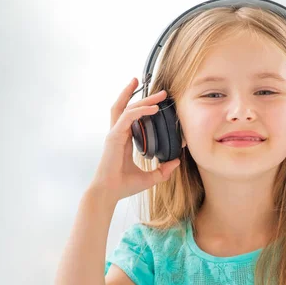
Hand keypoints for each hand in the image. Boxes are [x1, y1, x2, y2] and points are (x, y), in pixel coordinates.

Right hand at [90, 78, 180, 200]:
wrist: (109, 193)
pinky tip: (154, 109)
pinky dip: (140, 111)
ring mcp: (114, 134)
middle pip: (126, 106)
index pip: (130, 116)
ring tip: (159, 93)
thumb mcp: (150, 178)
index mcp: (124, 139)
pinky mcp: (114, 137)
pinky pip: (127, 117)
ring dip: (142, 98)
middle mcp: (118, 133)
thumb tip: (177, 161)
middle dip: (141, 95)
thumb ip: (163, 170)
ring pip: (126, 107)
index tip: (157, 102)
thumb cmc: (124, 186)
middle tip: (161, 91)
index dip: (142, 106)